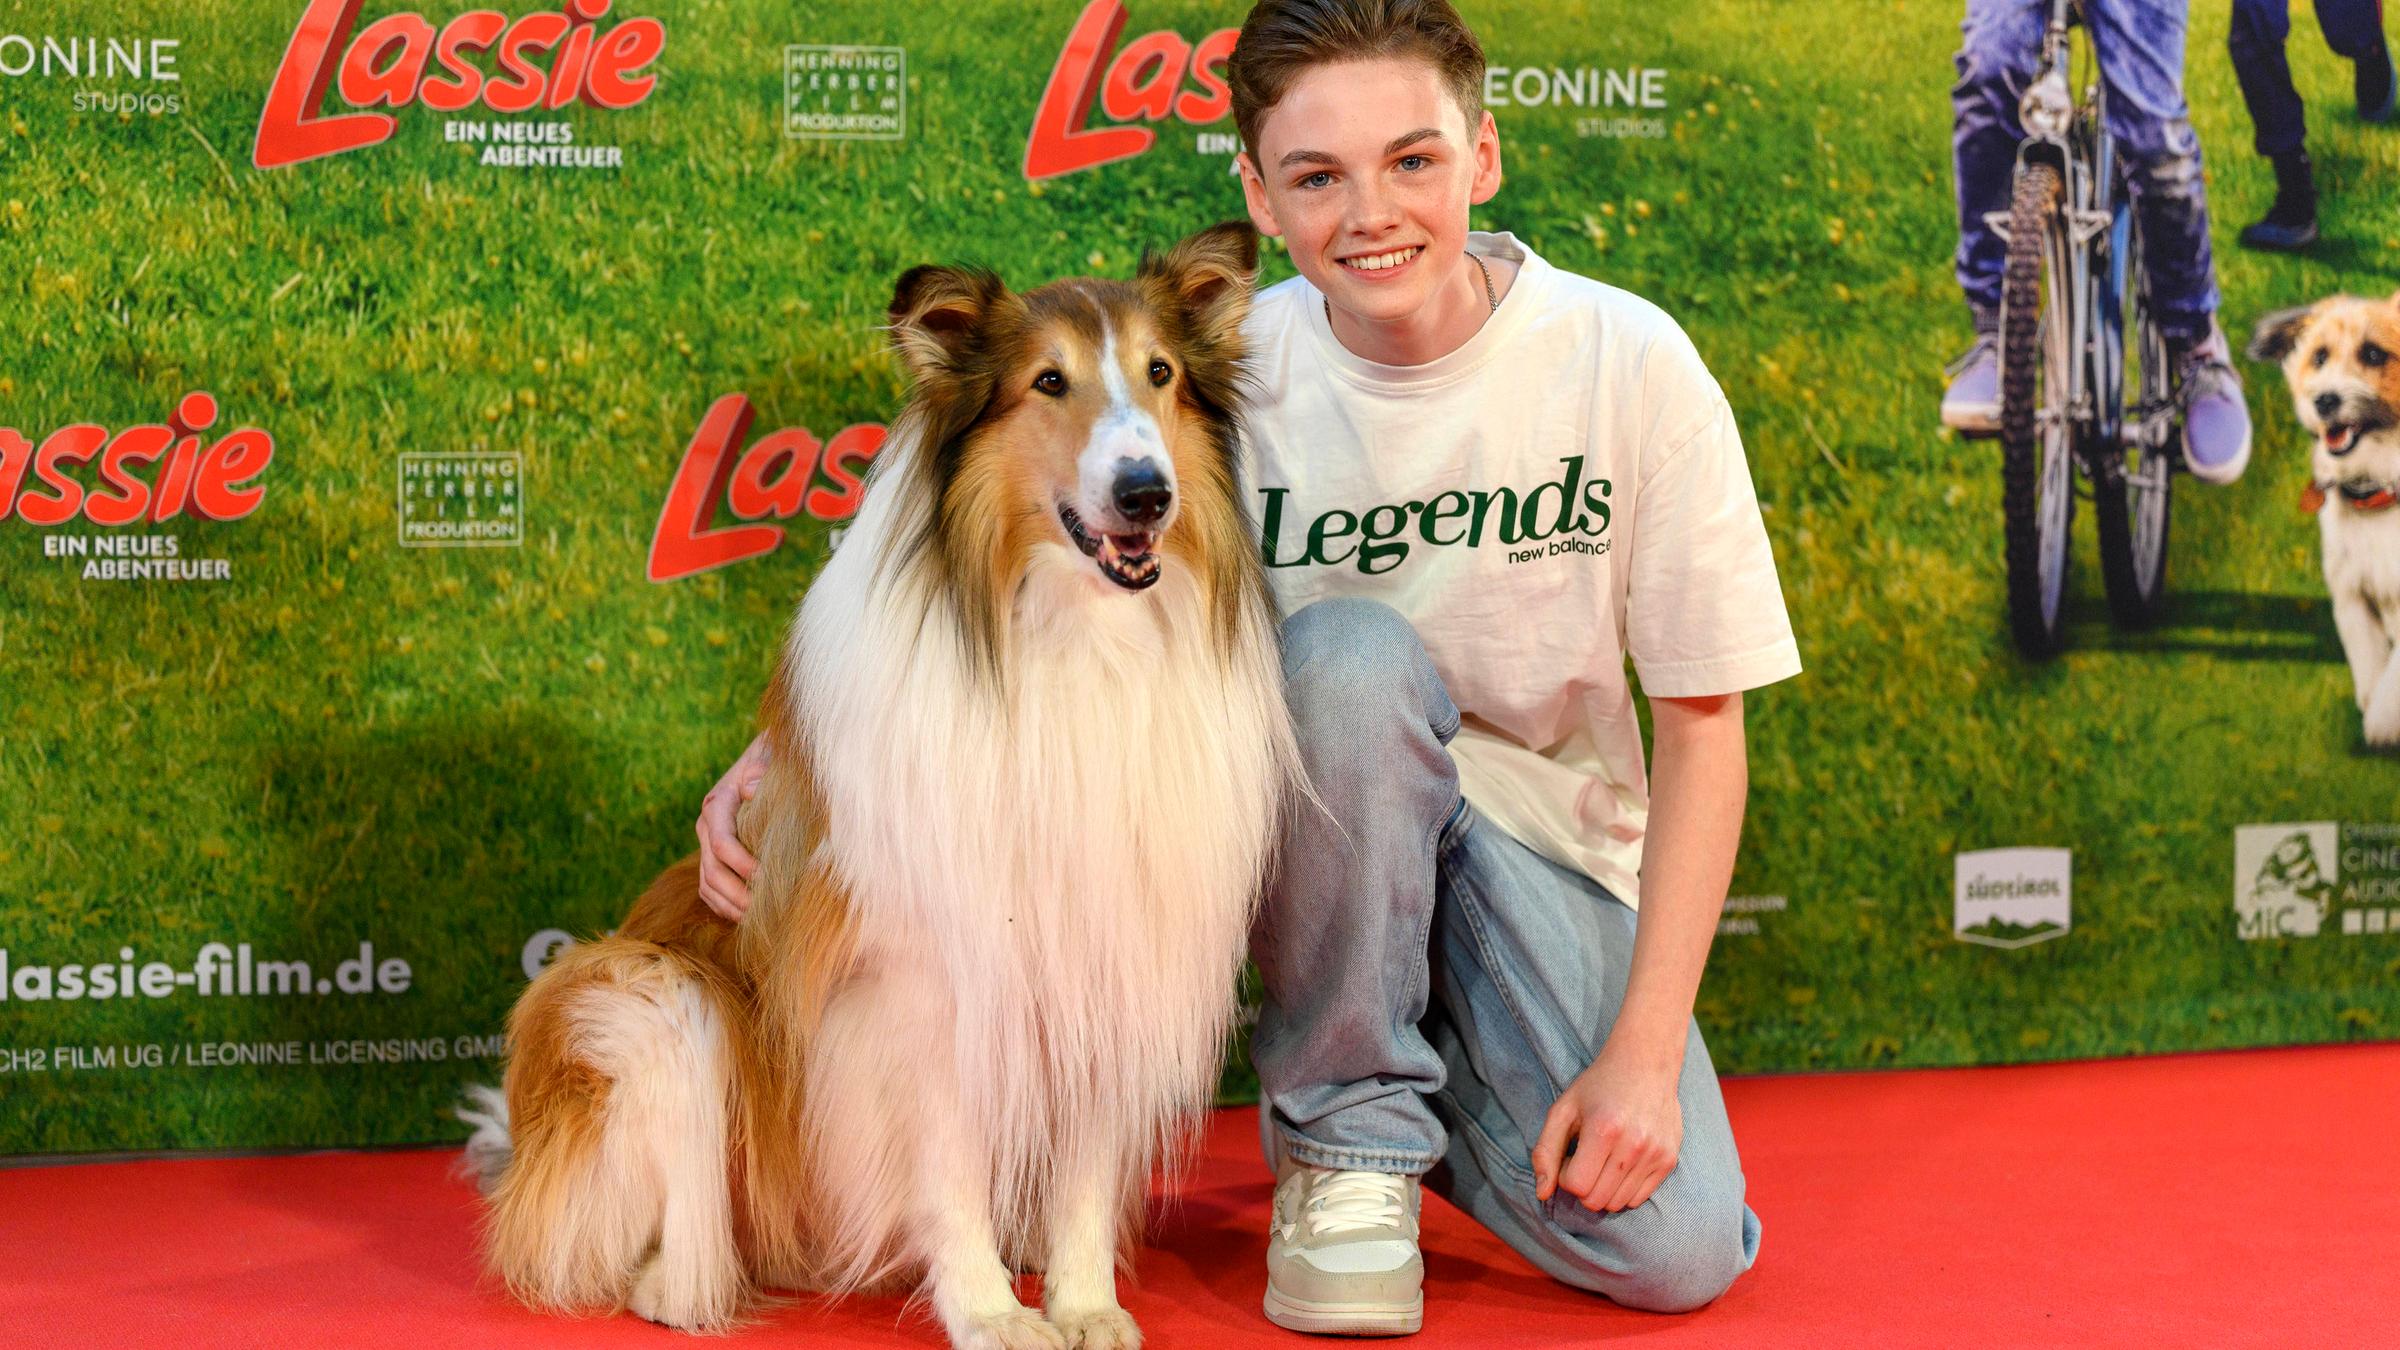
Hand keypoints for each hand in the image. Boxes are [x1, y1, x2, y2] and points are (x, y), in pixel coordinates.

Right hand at [696, 732, 768, 920]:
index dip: (743, 866)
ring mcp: (707, 842)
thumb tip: (752, 790)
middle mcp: (707, 825)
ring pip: (707, 884)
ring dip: (731, 905)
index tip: (769, 879)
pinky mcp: (712, 855)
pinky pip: (709, 888)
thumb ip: (763, 772)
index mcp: (718, 803)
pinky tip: (746, 916)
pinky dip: (724, 906)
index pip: (722, 844)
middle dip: (738, 895)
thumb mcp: (770, 758)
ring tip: (757, 921)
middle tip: (766, 912)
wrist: (764, 757)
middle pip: (712, 871)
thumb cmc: (773, 760)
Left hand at [1531, 1044, 1682, 1213]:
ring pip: (1618, 1204)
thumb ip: (1545, 1151)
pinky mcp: (1669, 1161)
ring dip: (1602, 1190)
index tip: (1570, 1155)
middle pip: (1596, 1200)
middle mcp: (1634, 1145)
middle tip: (1585, 1159)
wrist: (1646, 1064)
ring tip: (1602, 1160)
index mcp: (1604, 1130)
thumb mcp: (1563, 1110)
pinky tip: (1620, 1164)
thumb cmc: (1598, 1086)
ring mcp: (1655, 1154)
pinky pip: (1638, 1199)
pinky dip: (1623, 1190)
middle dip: (1582, 1186)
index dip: (1566, 1176)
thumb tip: (1542, 1193)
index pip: (1577, 1185)